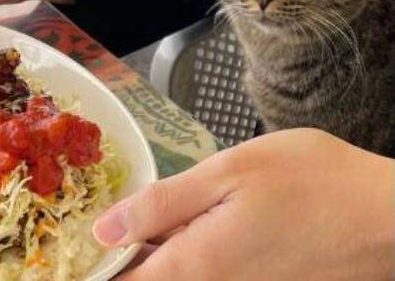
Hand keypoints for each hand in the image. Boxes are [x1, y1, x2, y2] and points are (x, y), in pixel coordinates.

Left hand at [94, 129, 391, 280]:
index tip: (79, 251)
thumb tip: (104, 231)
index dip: (97, 270)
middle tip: (117, 225)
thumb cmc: (310, 182)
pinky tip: (198, 225)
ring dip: (159, 255)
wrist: (386, 217)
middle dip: (128, 258)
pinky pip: (210, 276)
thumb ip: (163, 204)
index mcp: (196, 263)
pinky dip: (192, 256)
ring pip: (180, 277)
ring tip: (156, 221)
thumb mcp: (228, 173)